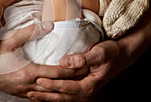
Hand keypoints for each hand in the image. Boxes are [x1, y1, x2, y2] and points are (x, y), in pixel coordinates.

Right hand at [0, 21, 88, 97]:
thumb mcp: (10, 40)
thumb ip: (31, 32)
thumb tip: (50, 25)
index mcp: (28, 72)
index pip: (57, 73)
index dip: (72, 69)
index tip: (85, 64)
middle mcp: (27, 85)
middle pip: (56, 86)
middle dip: (72, 81)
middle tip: (86, 75)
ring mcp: (22, 91)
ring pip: (48, 95)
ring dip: (61, 89)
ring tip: (74, 84)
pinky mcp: (17, 93)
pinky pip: (38, 96)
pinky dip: (49, 93)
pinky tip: (53, 90)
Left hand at [27, 6, 150, 101]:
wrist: (121, 55)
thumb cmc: (110, 52)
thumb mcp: (99, 53)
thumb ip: (82, 59)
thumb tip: (64, 62)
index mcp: (90, 85)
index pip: (68, 87)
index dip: (53, 84)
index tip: (39, 80)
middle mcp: (86, 91)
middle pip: (63, 97)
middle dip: (45, 95)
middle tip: (29, 91)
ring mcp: (83, 90)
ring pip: (63, 98)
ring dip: (47, 97)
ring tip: (32, 95)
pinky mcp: (81, 87)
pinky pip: (65, 94)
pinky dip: (53, 95)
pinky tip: (43, 94)